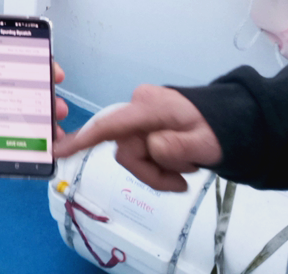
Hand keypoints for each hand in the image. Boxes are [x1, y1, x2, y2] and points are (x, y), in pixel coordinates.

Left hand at [0, 57, 69, 145]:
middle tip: (57, 110)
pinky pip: (6, 141)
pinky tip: (30, 152)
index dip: (44, 69)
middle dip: (48, 103)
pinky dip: (19, 147)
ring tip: (53, 135)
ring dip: (40, 128)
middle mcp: (1, 93)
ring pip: (24, 121)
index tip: (55, 74)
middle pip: (31, 97)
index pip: (25, 68)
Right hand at [52, 84, 221, 191]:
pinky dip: (157, 166)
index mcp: (149, 106)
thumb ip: (177, 147)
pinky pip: (139, 152)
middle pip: (126, 150)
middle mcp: (138, 105)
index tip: (57, 149)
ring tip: (185, 170)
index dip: (84, 138)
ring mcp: (139, 115)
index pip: (111, 125)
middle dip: (151, 171)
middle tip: (181, 181)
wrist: (230, 123)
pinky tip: (178, 167)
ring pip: (132, 155)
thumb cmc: (218, 130)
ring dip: (157, 170)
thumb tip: (152, 147)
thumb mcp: (205, 143)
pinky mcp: (142, 124)